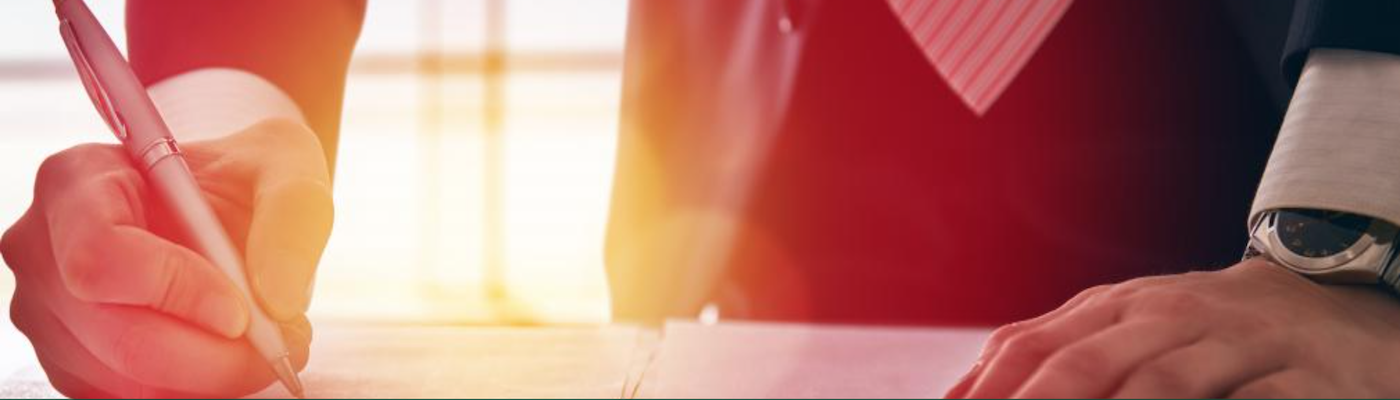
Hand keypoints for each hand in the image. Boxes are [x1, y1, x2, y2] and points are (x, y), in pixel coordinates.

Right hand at [1, 119, 333, 397]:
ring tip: (269, 343)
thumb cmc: (248, 176)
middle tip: (284, 344)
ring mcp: (51, 313)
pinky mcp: (75, 361)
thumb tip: (279, 300)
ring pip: (126, 379)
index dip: (173, 290)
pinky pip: (132, 396)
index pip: (101, 254)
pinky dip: (194, 388)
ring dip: (213, 376)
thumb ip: (291, 220)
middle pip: (116, 335)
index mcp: (76, 181)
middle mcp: (46, 250)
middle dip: (213, 355)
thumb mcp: (287, 167)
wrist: (233, 203)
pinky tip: (230, 355)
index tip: (242, 310)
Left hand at [945, 258, 1399, 397]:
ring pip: (1162, 386)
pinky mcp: (1299, 377)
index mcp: (1113, 308)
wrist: (1325, 307)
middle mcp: (1167, 318)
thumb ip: (1048, 351)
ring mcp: (1233, 344)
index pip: (1031, 345)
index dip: (986, 390)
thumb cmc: (1200, 329)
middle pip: (1086, 364)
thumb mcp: (1122, 328)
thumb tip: (962, 394)